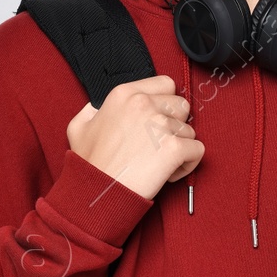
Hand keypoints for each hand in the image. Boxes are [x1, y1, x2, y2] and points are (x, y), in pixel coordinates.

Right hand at [66, 75, 203, 200]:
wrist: (96, 193)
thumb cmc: (89, 164)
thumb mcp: (79, 127)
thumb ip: (93, 110)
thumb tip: (99, 107)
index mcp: (124, 94)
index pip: (166, 84)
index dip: (164, 105)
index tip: (155, 123)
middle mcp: (144, 103)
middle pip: (182, 105)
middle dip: (174, 124)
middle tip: (157, 145)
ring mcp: (161, 125)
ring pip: (189, 130)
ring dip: (178, 147)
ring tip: (158, 162)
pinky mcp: (174, 147)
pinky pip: (197, 150)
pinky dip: (187, 164)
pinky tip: (168, 173)